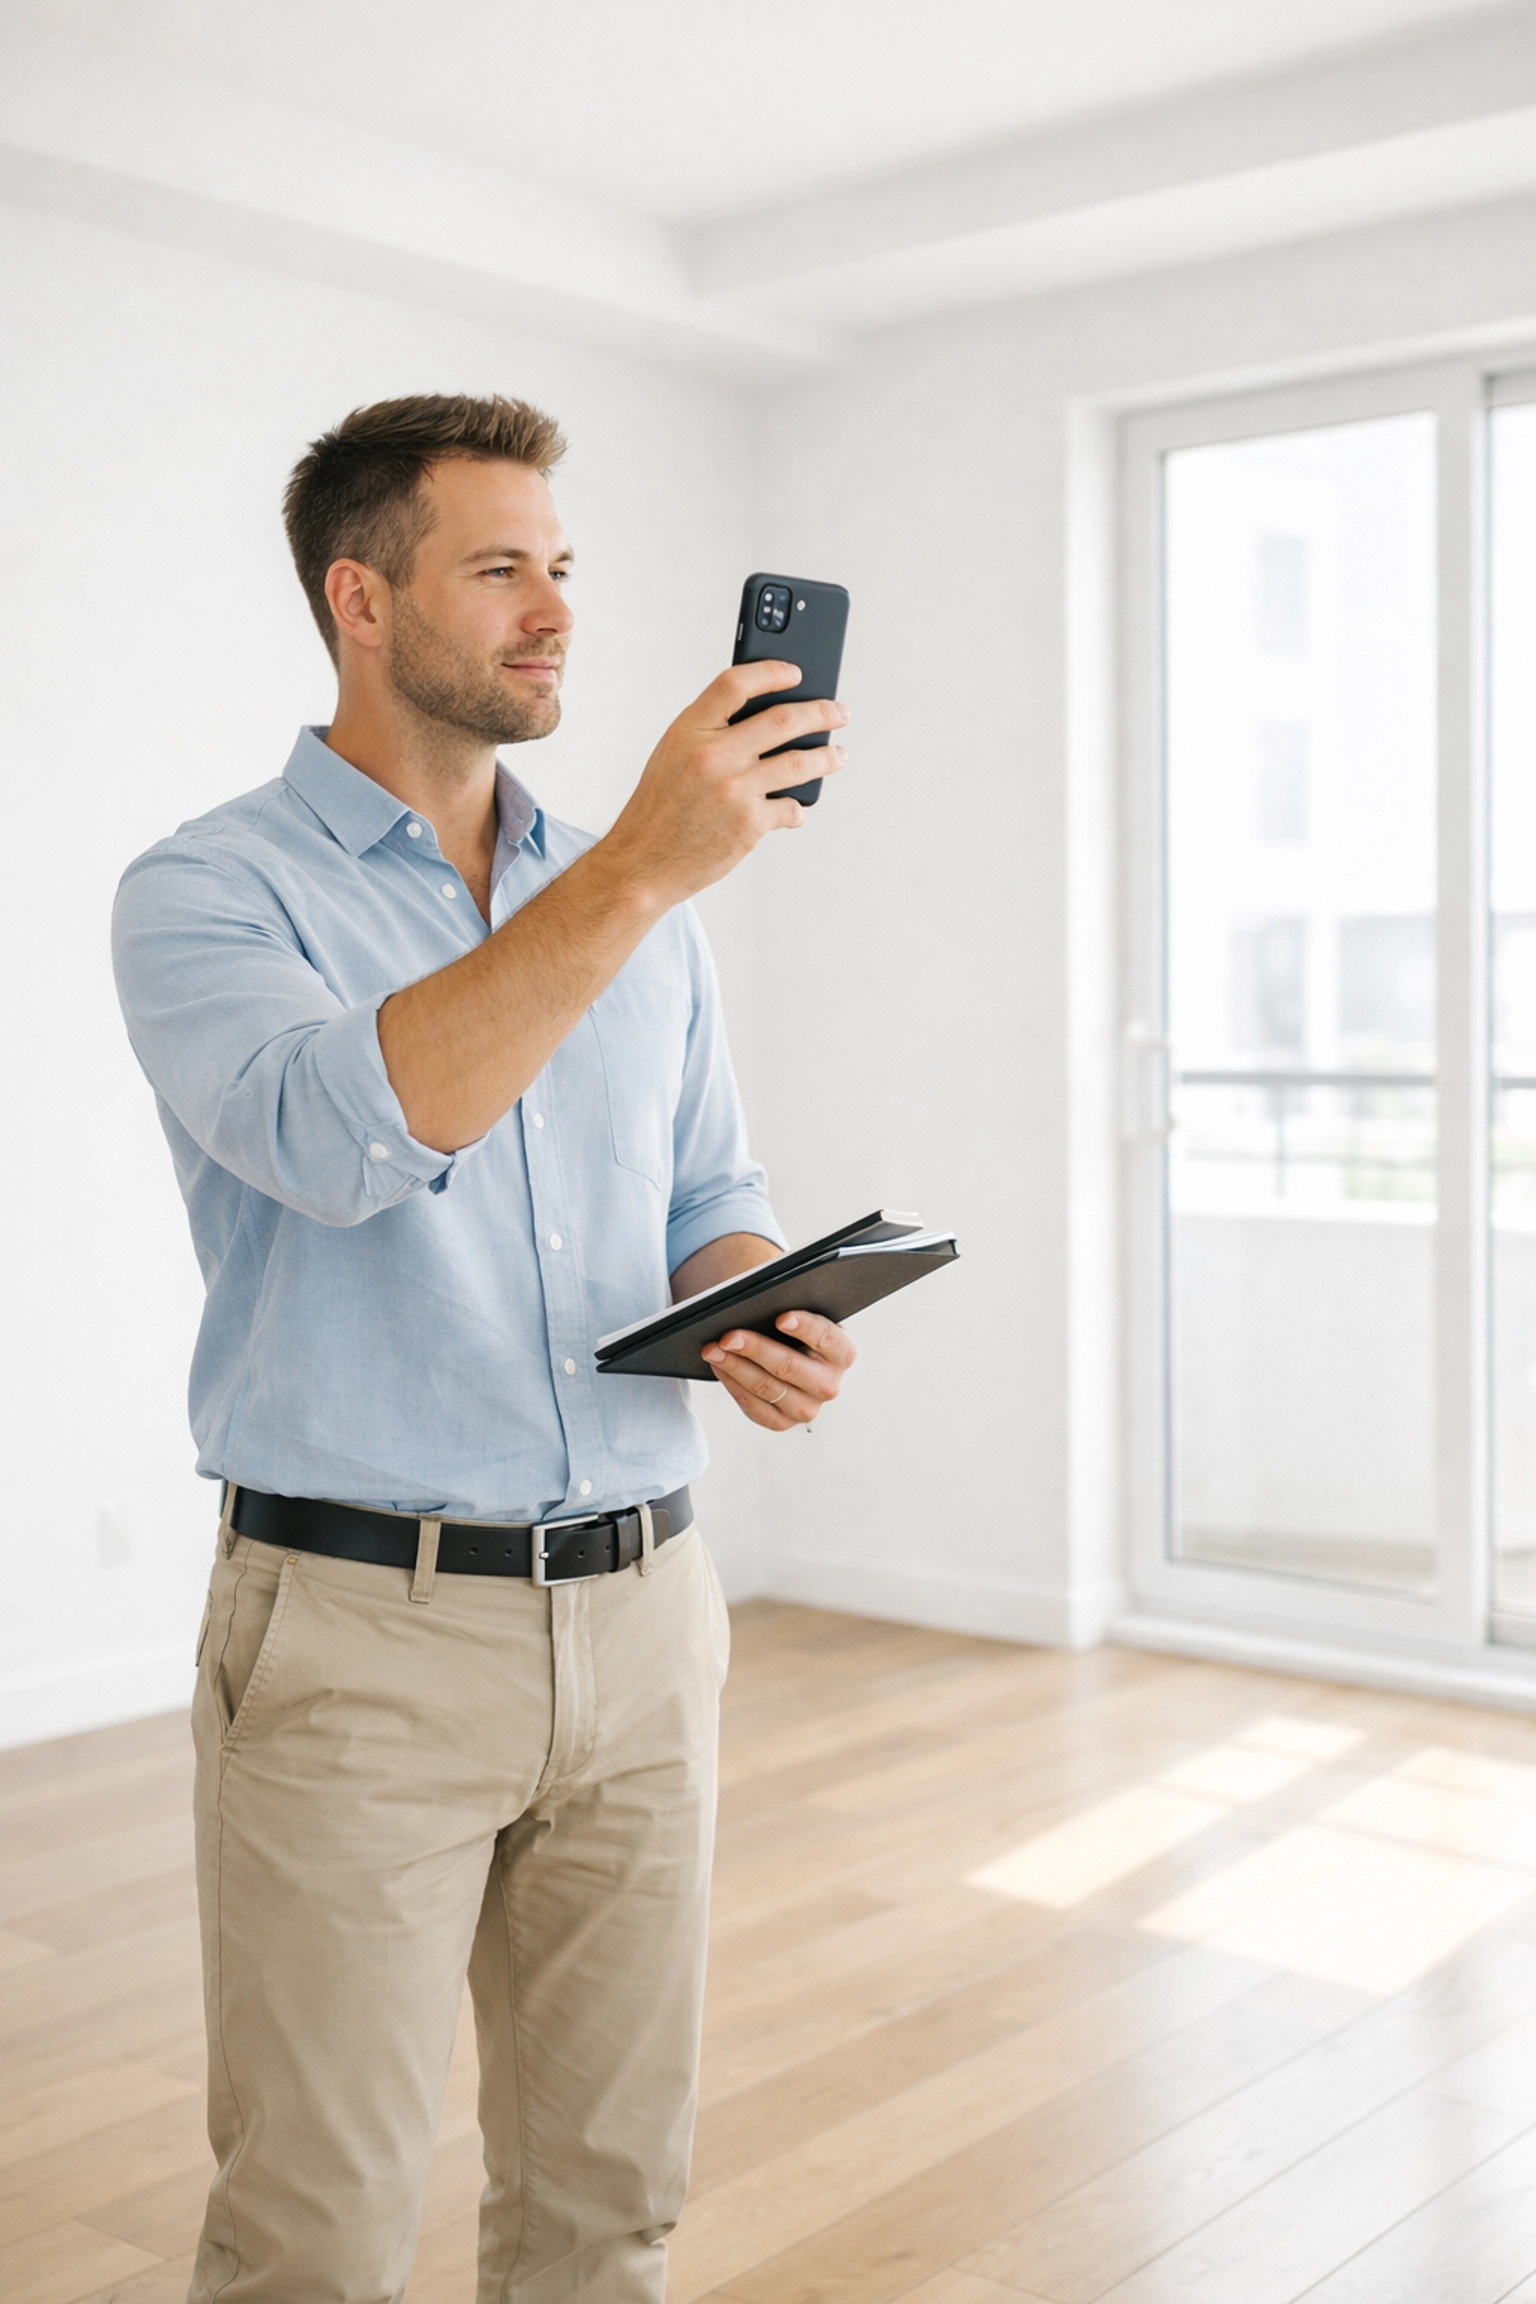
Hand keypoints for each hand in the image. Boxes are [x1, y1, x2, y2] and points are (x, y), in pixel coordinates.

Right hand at [603, 662, 848, 907]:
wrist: (643, 861)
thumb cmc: (658, 809)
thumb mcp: (672, 755)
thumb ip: (710, 732)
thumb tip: (764, 718)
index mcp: (690, 730)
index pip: (736, 684)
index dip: (771, 672)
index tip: (795, 673)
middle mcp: (714, 755)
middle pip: (783, 719)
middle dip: (821, 713)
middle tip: (838, 713)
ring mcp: (735, 789)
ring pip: (798, 762)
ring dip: (826, 758)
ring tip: (837, 755)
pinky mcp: (750, 823)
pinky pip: (790, 808)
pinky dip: (796, 808)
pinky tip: (795, 809)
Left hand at [702, 1311, 856, 1430]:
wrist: (789, 1356)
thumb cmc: (793, 1331)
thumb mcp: (800, 1315)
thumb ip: (788, 1306)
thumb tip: (757, 1301)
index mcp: (842, 1352)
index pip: (826, 1337)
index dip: (804, 1327)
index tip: (781, 1318)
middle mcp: (829, 1384)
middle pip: (790, 1367)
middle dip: (756, 1349)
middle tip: (729, 1336)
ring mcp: (808, 1407)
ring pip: (768, 1388)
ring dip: (736, 1368)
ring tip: (713, 1351)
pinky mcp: (784, 1422)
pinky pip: (756, 1409)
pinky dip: (734, 1386)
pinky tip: (720, 1368)